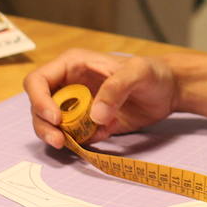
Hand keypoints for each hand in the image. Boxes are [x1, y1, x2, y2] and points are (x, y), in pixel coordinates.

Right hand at [23, 48, 177, 147]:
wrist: (168, 91)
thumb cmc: (153, 73)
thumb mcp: (138, 72)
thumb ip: (116, 88)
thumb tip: (95, 116)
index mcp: (72, 65)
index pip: (38, 81)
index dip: (39, 100)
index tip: (55, 118)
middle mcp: (69, 85)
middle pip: (39, 108)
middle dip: (44, 126)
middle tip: (60, 141)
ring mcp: (76, 106)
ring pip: (51, 125)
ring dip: (61, 137)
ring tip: (86, 139)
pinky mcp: (88, 123)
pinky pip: (73, 136)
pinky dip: (83, 141)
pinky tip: (106, 133)